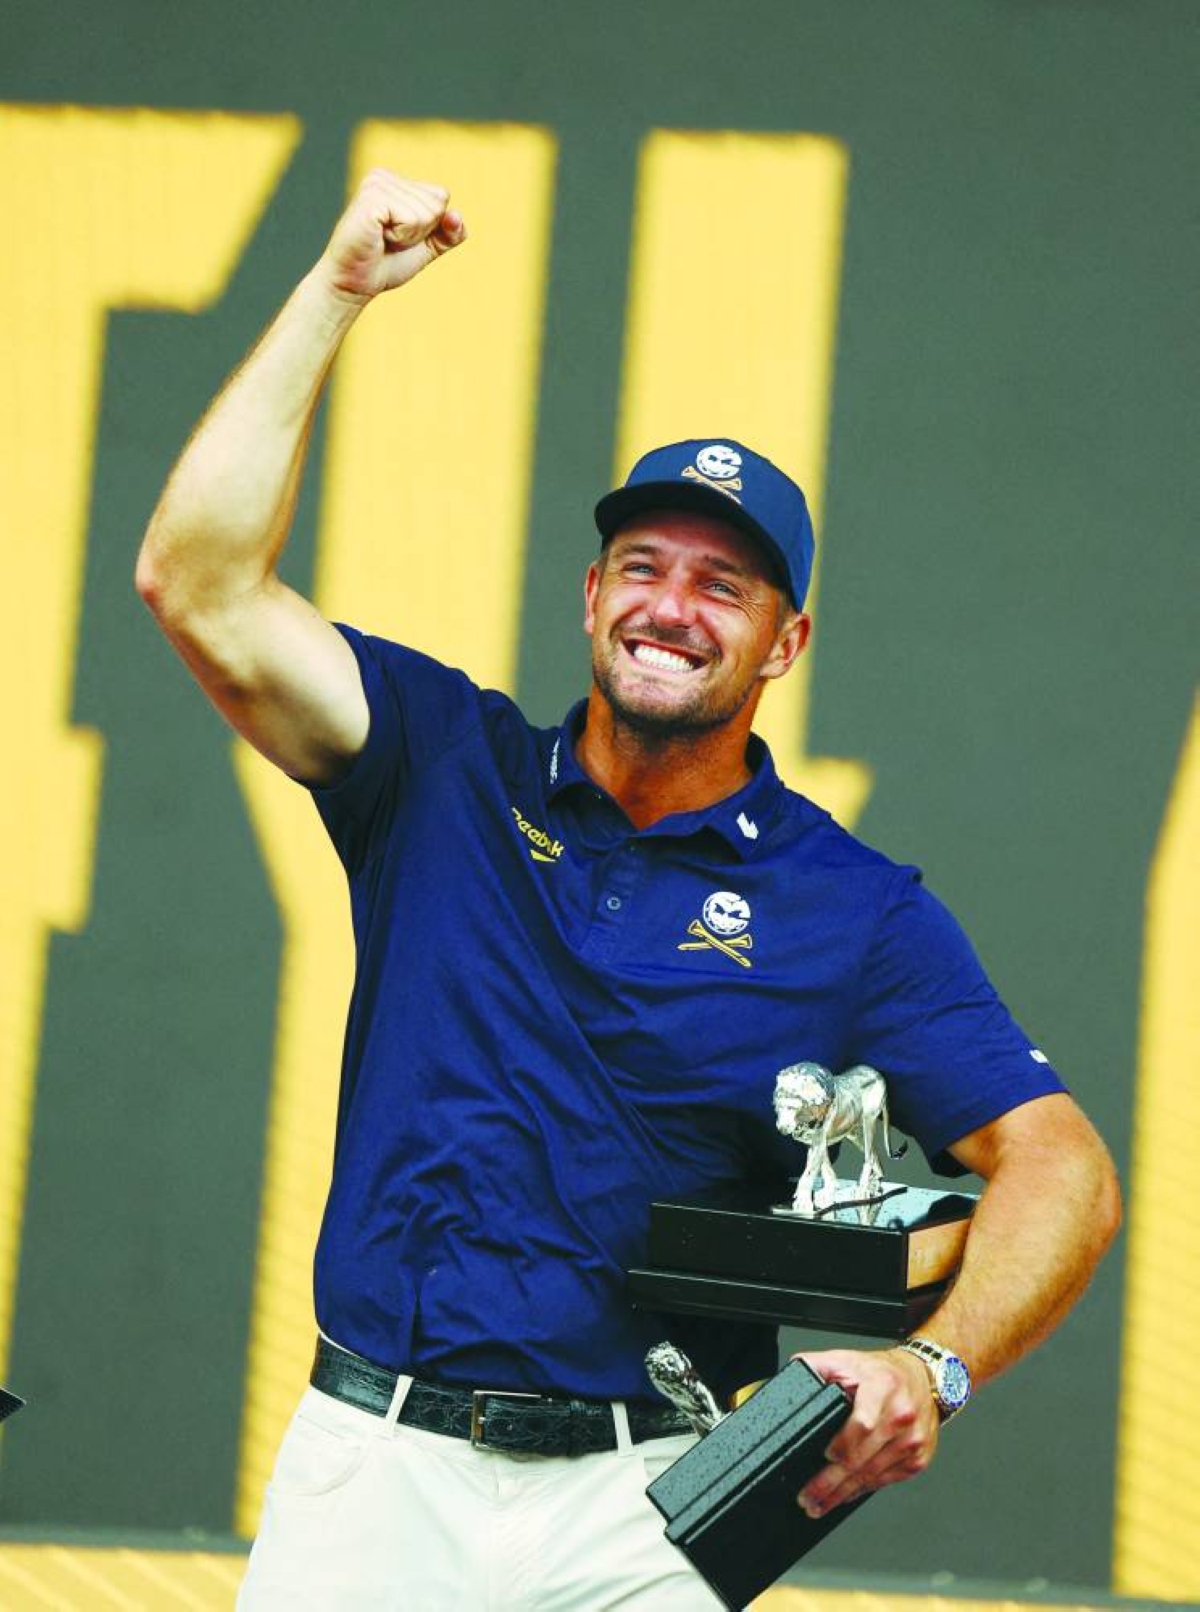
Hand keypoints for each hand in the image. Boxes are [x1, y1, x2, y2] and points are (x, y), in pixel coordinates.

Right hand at [318, 168, 466, 302]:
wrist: (355, 284)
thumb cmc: (386, 264)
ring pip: (426, 212)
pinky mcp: (372, 198)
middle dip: (420, 232)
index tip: (400, 236)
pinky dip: (401, 237)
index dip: (429, 226)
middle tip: (390, 240)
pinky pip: (412, 219)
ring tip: (383, 239)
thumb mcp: (426, 248)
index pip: (441, 196)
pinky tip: (379, 237)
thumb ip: (448, 233)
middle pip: (437, 203)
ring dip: (409, 236)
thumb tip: (457, 216)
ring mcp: (376, 184)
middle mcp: (384, 176)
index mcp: (395, 181)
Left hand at [792, 1347, 937, 1516]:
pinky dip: (862, 1489)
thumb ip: (816, 1366)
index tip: (825, 1455)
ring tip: (819, 1504)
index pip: (864, 1423)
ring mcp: (912, 1441)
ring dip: (843, 1493)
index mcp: (883, 1387)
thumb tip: (790, 1379)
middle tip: (808, 1497)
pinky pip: (885, 1480)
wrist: (924, 1378)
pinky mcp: (917, 1459)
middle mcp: (901, 1415)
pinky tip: (845, 1495)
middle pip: (863, 1457)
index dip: (843, 1443)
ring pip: (872, 1475)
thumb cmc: (882, 1372)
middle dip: (831, 1482)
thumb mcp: (847, 1358)